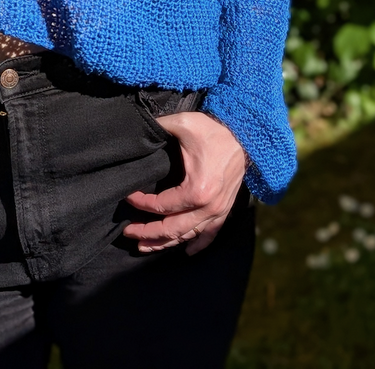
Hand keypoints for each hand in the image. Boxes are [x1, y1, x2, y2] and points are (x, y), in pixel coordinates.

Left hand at [123, 111, 246, 255]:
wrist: (247, 136)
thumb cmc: (213, 131)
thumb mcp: (183, 123)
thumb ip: (159, 126)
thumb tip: (139, 127)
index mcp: (196, 190)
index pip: (160, 206)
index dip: (140, 203)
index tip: (127, 196)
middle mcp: (208, 207)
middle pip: (171, 229)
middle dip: (147, 233)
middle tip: (127, 232)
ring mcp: (218, 211)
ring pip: (187, 236)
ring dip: (165, 243)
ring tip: (144, 246)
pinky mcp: (225, 210)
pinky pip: (210, 234)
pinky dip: (197, 244)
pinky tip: (186, 251)